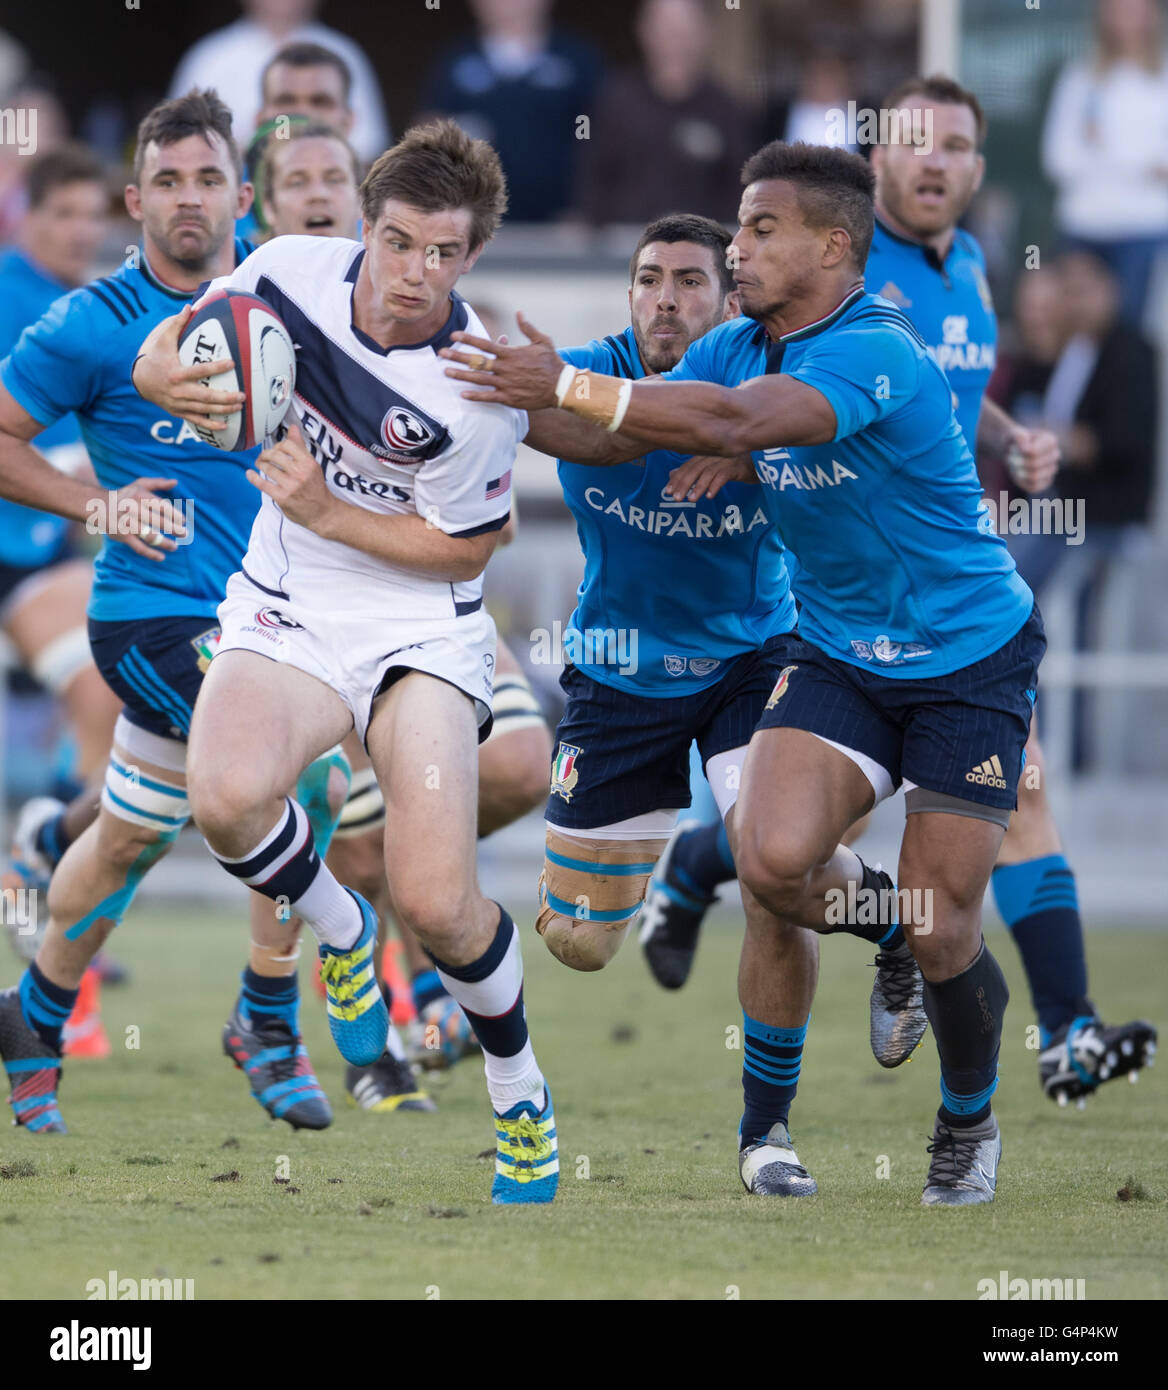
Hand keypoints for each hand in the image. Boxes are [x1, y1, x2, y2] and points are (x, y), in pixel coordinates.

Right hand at [105, 477, 186, 561]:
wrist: (98, 506)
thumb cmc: (125, 495)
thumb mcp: (139, 485)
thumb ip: (158, 483)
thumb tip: (175, 482)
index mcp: (140, 496)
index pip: (162, 506)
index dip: (175, 515)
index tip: (184, 521)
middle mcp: (133, 509)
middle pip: (158, 521)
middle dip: (174, 529)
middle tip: (185, 534)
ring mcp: (127, 523)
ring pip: (150, 536)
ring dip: (165, 543)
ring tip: (175, 547)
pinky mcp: (122, 535)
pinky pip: (139, 547)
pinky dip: (151, 554)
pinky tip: (162, 557)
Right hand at [131, 304, 243, 432]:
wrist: (139, 379)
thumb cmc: (154, 356)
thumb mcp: (163, 339)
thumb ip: (177, 324)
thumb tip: (189, 306)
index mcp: (176, 373)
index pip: (200, 370)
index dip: (216, 367)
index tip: (232, 363)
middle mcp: (178, 391)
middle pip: (205, 396)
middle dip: (225, 397)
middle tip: (243, 395)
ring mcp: (179, 403)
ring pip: (204, 409)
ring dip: (222, 409)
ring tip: (240, 407)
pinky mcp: (179, 412)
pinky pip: (196, 420)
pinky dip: (210, 425)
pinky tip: (225, 426)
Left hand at [247, 423, 334, 530]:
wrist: (322, 512)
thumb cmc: (315, 487)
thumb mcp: (312, 465)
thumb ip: (300, 447)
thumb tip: (293, 427)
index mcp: (308, 463)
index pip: (287, 444)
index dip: (278, 445)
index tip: (276, 450)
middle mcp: (300, 473)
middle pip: (275, 454)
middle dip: (265, 454)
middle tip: (263, 457)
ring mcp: (291, 486)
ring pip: (268, 468)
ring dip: (260, 464)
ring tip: (259, 464)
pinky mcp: (282, 497)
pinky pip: (263, 484)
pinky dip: (253, 478)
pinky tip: (249, 474)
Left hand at [440, 313, 564, 408]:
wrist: (561, 387)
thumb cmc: (552, 363)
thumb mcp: (542, 341)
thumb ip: (527, 327)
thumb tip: (519, 313)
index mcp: (510, 353)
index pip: (484, 344)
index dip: (468, 339)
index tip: (454, 335)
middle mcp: (505, 368)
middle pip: (476, 361)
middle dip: (457, 356)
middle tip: (441, 353)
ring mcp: (506, 384)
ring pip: (479, 378)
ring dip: (461, 375)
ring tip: (445, 372)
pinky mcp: (509, 398)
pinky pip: (489, 397)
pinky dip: (475, 395)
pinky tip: (462, 394)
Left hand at [666, 453, 756, 500]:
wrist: (759, 461)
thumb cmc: (732, 465)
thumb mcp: (710, 468)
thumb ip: (692, 470)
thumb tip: (671, 473)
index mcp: (705, 455)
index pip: (686, 466)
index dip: (676, 479)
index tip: (667, 491)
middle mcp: (713, 455)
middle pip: (694, 469)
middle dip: (683, 484)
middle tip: (675, 499)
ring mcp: (725, 460)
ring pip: (707, 473)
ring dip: (697, 487)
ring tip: (690, 500)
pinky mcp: (737, 467)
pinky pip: (723, 476)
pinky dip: (715, 485)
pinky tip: (709, 496)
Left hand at [1004, 426, 1059, 493]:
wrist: (1015, 452)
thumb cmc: (1015, 441)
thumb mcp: (1013, 434)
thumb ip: (1018, 436)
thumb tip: (1025, 447)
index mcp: (1051, 441)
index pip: (1033, 452)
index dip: (1020, 453)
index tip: (1015, 448)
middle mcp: (1055, 455)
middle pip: (1033, 465)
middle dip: (1017, 462)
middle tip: (1011, 457)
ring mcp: (1052, 469)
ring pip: (1034, 477)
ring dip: (1018, 472)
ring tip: (1015, 465)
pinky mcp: (1046, 482)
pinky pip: (1033, 487)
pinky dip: (1022, 482)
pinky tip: (1019, 474)